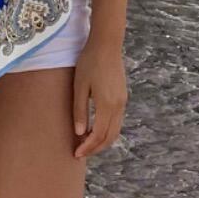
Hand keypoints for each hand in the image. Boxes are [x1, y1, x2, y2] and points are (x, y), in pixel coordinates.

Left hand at [73, 37, 125, 157]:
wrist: (107, 44)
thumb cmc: (89, 62)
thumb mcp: (79, 86)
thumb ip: (80, 110)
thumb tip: (80, 134)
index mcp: (107, 105)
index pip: (99, 135)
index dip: (88, 147)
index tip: (76, 154)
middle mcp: (118, 106)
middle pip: (110, 137)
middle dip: (96, 148)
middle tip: (80, 153)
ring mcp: (122, 101)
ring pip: (115, 130)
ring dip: (102, 141)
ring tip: (86, 144)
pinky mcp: (122, 96)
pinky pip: (117, 121)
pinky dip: (107, 131)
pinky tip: (95, 129)